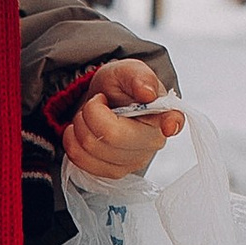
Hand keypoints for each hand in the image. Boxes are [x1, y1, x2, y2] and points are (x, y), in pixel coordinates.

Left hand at [62, 56, 184, 181]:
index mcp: (162, 114)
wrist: (102, 103)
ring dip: (80, 125)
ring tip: (90, 115)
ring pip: (92, 148)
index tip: (168, 125)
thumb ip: (138, 76)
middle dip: (91, 113)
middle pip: (113, 136)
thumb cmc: (120, 88)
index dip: (171, 123)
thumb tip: (147, 92)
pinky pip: (82, 161)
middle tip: (96, 103)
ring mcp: (133, 161)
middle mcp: (152, 142)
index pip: (173, 121)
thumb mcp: (126, 71)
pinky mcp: (114, 173)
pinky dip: (72, 141)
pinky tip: (83, 130)